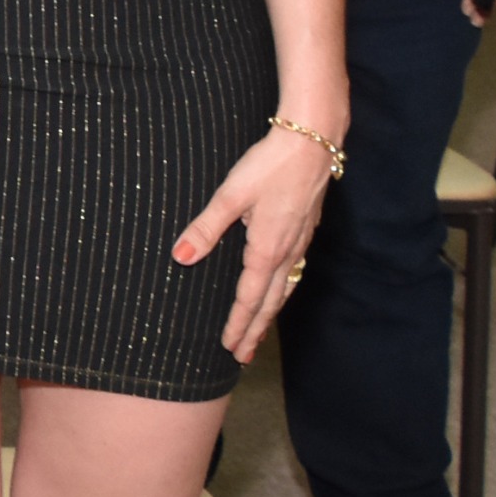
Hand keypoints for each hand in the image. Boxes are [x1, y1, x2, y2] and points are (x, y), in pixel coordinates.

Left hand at [175, 126, 335, 362]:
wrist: (314, 140)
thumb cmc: (270, 165)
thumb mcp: (230, 195)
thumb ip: (205, 228)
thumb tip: (181, 258)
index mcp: (267, 249)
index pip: (249, 298)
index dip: (238, 324)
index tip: (229, 348)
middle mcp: (288, 252)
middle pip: (270, 302)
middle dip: (255, 330)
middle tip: (243, 356)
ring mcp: (301, 241)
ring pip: (284, 288)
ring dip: (270, 313)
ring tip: (259, 333)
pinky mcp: (306, 229)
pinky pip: (294, 271)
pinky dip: (283, 291)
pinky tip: (279, 290)